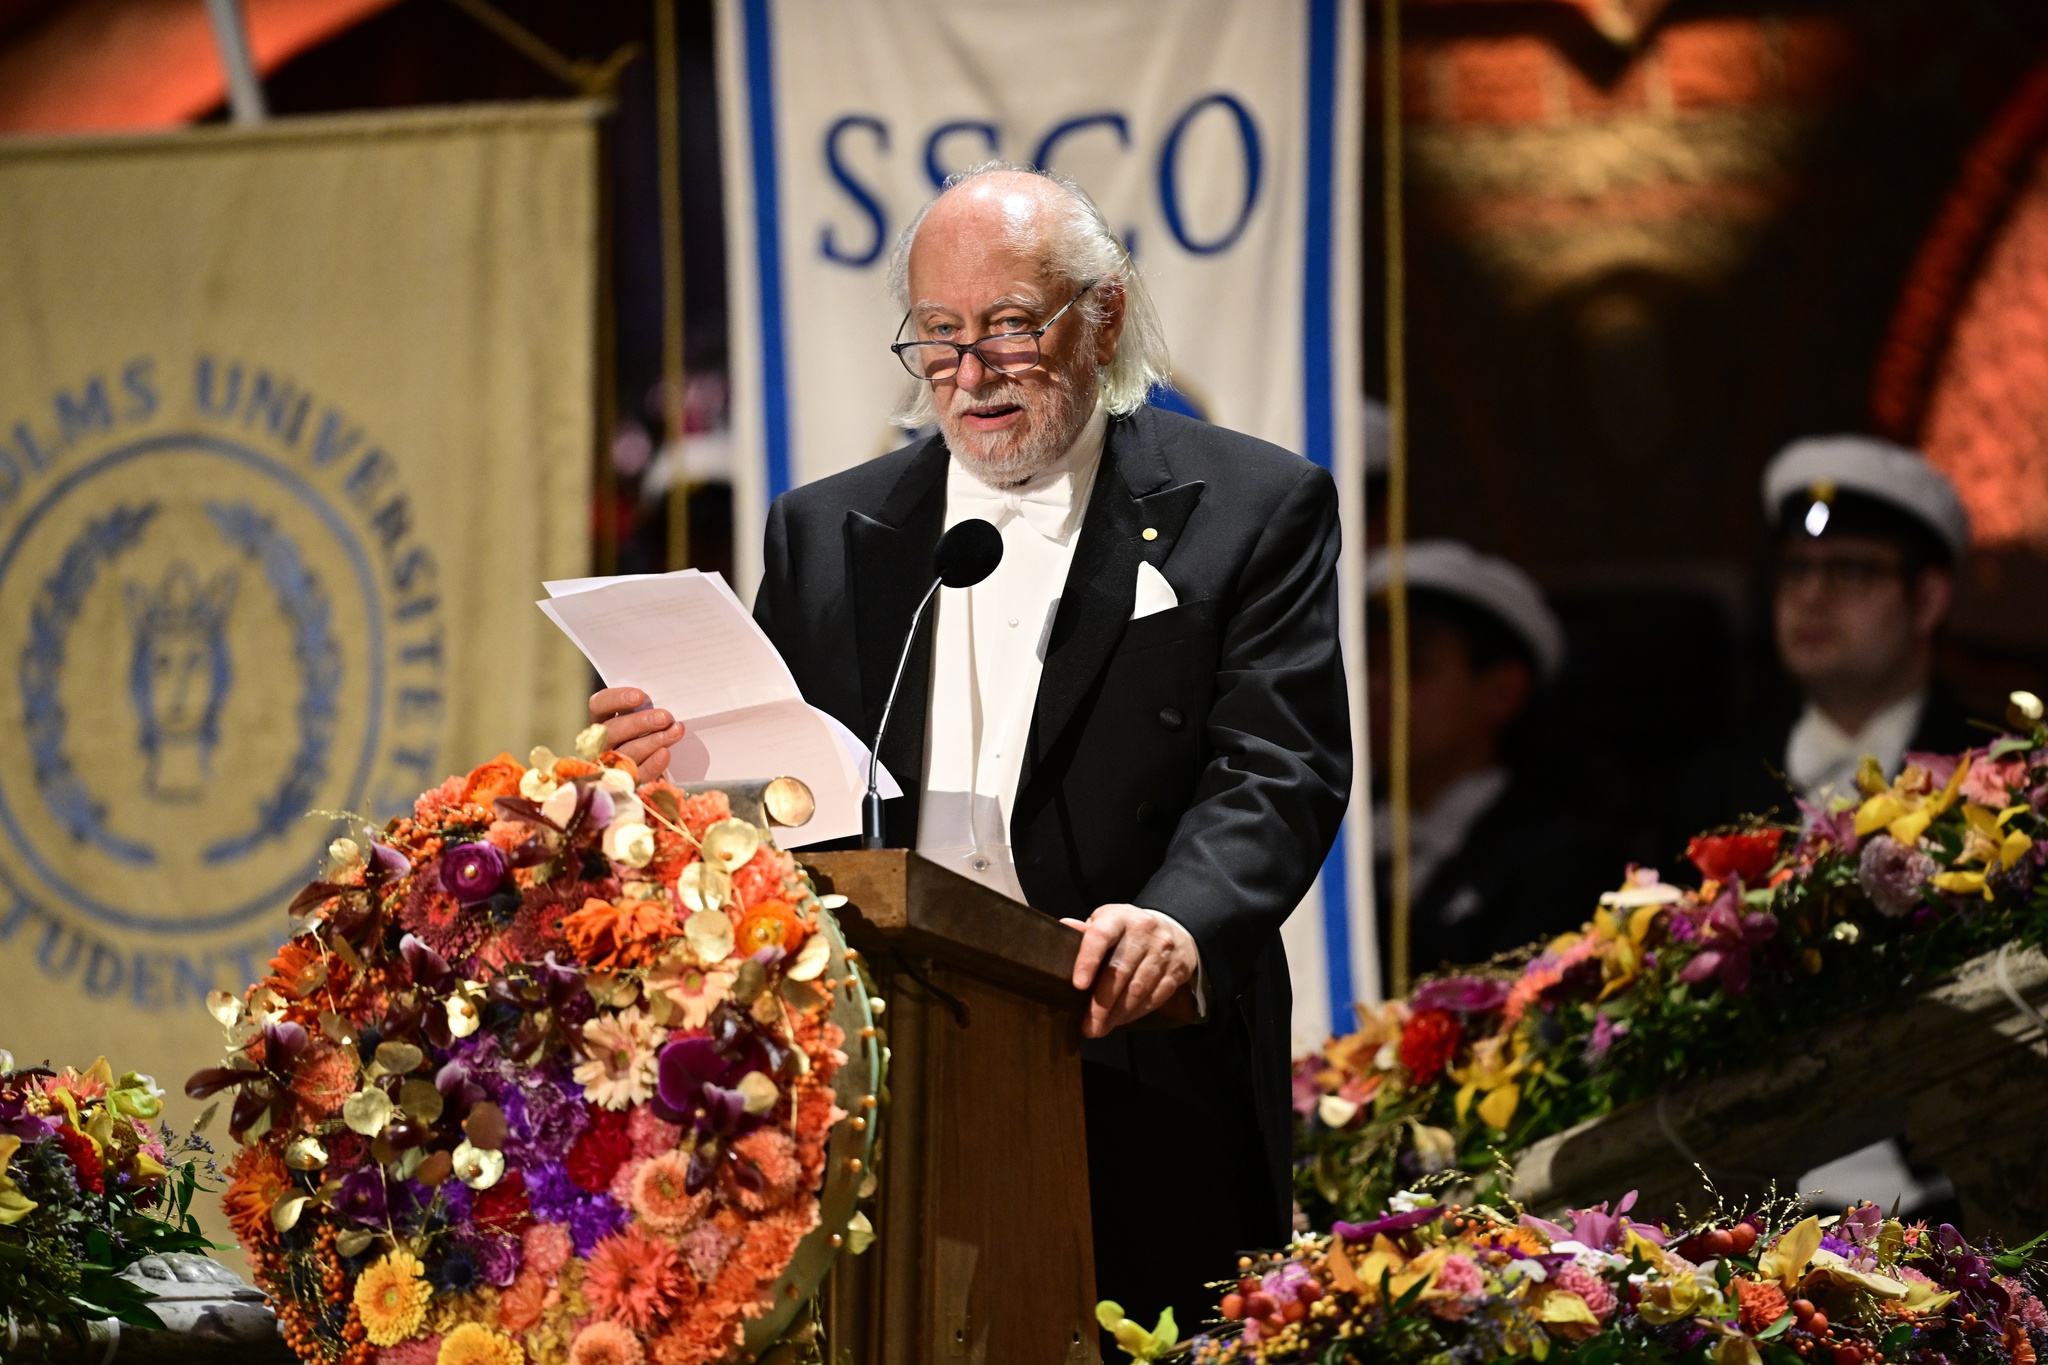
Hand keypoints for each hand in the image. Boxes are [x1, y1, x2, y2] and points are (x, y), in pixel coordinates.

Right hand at [588, 687, 684, 780]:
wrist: (656, 777)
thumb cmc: (649, 739)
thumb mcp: (643, 722)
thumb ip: (645, 712)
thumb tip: (661, 707)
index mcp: (601, 722)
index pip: (598, 705)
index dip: (616, 699)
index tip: (639, 696)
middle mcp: (600, 743)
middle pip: (611, 730)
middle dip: (639, 722)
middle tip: (664, 717)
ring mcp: (609, 766)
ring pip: (625, 753)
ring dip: (652, 741)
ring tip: (674, 732)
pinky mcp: (625, 785)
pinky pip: (636, 775)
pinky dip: (652, 764)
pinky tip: (665, 754)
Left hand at [1060, 904, 1198, 1037]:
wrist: (1172, 928)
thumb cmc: (1127, 931)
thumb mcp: (1106, 923)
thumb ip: (1087, 932)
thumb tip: (1063, 928)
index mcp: (1119, 917)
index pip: (1100, 936)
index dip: (1088, 960)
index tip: (1078, 986)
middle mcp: (1144, 930)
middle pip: (1120, 970)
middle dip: (1101, 1003)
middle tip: (1088, 1026)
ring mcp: (1163, 950)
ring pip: (1138, 988)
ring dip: (1118, 1013)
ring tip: (1101, 1028)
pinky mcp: (1177, 970)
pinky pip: (1155, 997)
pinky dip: (1136, 1013)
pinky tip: (1121, 1021)